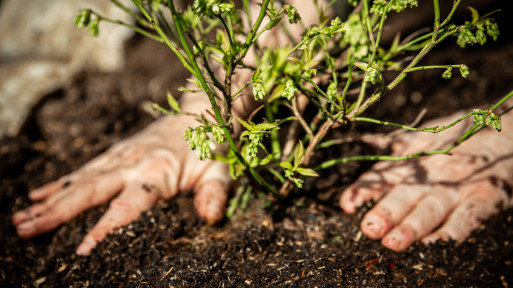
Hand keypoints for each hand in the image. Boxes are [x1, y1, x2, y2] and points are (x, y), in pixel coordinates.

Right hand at [12, 114, 229, 254]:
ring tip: (22, 219)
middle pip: (89, 191)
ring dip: (50, 200)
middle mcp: (132, 163)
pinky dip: (60, 183)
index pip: (127, 206)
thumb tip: (211, 218)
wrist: (202, 112)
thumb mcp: (220, 171)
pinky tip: (38, 195)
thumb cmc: (211, 145)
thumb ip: (214, 195)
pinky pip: (84, 169)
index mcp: (157, 172)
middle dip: (57, 212)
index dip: (105, 228)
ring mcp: (121, 156)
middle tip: (26, 229)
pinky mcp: (116, 152)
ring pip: (80, 180)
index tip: (82, 249)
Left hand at [340, 111, 512, 250]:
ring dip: (412, 226)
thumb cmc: (457, 138)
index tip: (346, 205)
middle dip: (386, 212)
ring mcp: (457, 187)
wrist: (506, 132)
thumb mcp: (422, 138)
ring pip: (431, 209)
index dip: (362, 191)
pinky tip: (436, 245)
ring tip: (393, 241)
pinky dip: (452, 232)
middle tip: (369, 228)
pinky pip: (467, 217)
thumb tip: (367, 141)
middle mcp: (430, 175)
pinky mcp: (483, 197)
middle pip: (404, 195)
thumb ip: (394, 144)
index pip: (380, 177)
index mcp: (411, 162)